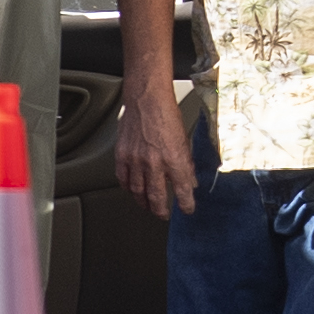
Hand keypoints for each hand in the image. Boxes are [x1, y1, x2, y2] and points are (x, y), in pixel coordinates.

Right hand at [115, 88, 196, 218]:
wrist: (146, 99)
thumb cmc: (167, 115)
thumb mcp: (184, 140)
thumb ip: (186, 163)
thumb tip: (190, 180)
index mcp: (175, 159)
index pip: (183, 191)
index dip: (186, 204)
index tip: (187, 209)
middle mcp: (155, 163)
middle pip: (156, 197)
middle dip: (161, 210)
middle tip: (162, 214)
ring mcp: (136, 160)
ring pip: (138, 192)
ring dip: (143, 202)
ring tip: (147, 205)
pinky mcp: (122, 155)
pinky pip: (123, 179)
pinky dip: (128, 187)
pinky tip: (132, 189)